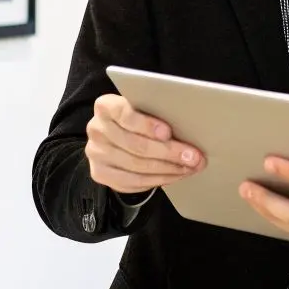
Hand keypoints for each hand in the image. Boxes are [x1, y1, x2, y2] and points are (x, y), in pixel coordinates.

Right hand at [84, 94, 203, 194]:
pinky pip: (131, 182)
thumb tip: (189, 124)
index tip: (168, 132)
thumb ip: (156, 113)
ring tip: (188, 168)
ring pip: (136, 166)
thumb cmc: (137, 119)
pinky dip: (156, 180)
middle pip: (135, 145)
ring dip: (167, 169)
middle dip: (168, 152)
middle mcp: (96, 129)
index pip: (124, 114)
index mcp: (105, 106)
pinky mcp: (99, 173)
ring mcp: (95, 153)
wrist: (115, 136)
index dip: (147, 125)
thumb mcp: (143, 109)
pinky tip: (173, 176)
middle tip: (193, 157)